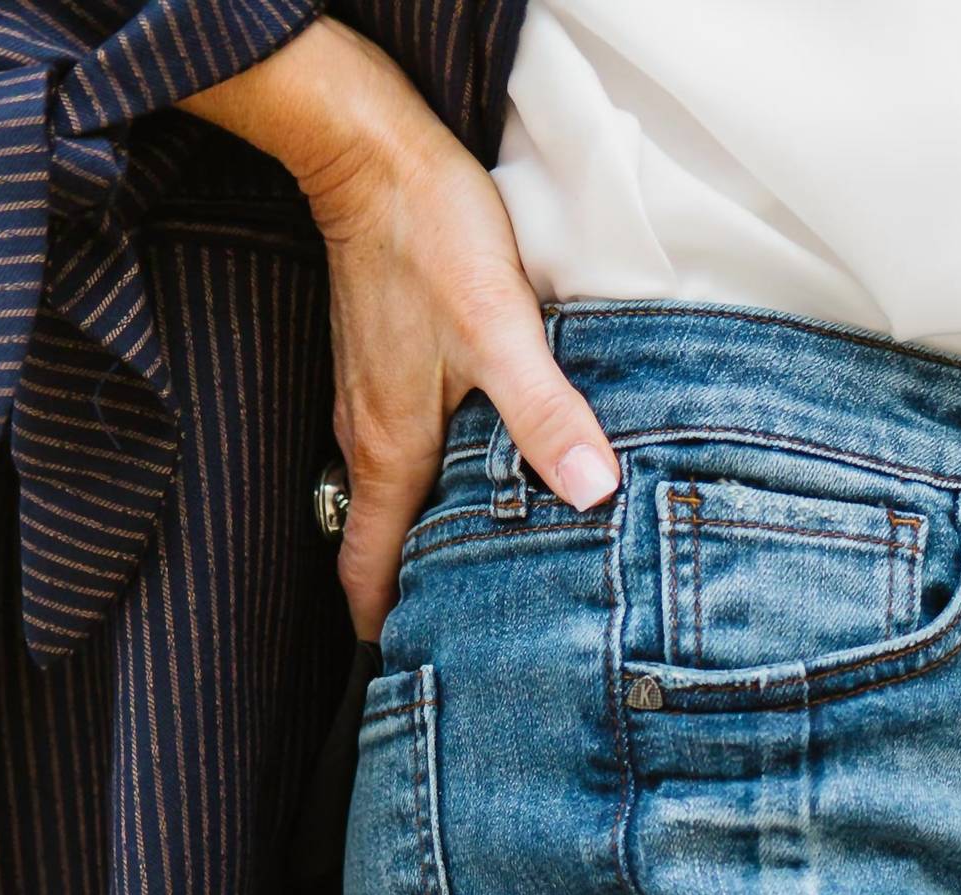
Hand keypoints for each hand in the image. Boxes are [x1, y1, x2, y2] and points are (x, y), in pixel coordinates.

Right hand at [179, 16, 619, 637]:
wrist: (370, 153)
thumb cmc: (431, 238)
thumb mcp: (502, 330)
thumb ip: (546, 415)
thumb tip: (594, 494)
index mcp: (391, 455)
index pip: (368, 571)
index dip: (384, 630)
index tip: (413, 676)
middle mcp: (367, 443)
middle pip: (379, 548)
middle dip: (411, 601)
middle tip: (462, 647)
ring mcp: (367, 406)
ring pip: (388, 505)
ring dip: (421, 546)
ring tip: (474, 582)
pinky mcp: (378, 370)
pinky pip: (396, 456)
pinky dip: (425, 491)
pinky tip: (474, 488)